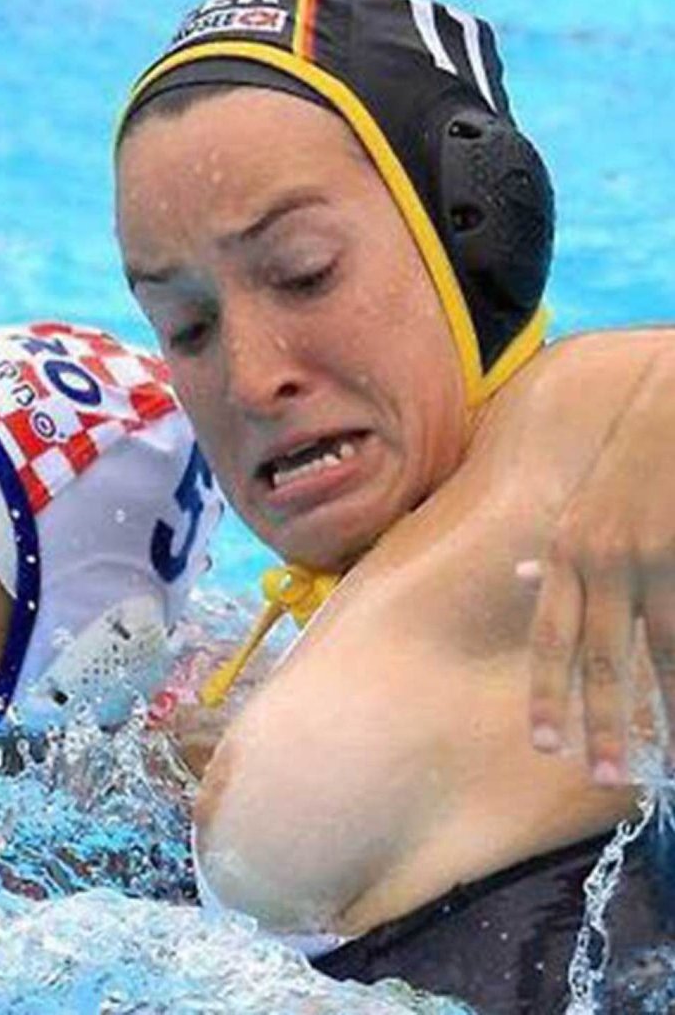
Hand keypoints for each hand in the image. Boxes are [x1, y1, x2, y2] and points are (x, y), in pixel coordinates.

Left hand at [524, 349, 674, 784]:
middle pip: (596, 656)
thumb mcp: (581, 501)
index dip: (547, 691)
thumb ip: (557, 547)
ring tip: (660, 758)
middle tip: (602, 772)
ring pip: (653, 653)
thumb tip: (524, 576)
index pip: (550, 636)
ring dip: (657, 709)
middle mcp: (599, 560)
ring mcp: (648, 560)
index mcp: (568, 550)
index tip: (545, 740)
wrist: (672, 411)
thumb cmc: (630, 457)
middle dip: (599, 719)